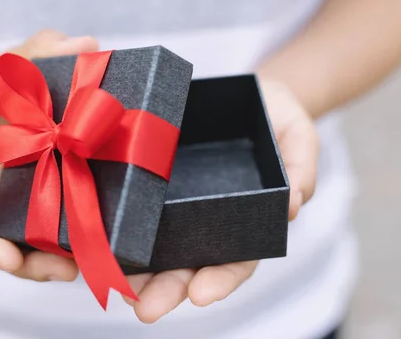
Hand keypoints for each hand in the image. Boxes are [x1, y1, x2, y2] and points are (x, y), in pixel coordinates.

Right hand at [0, 31, 97, 280]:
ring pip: (6, 241)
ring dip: (35, 262)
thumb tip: (87, 45)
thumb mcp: (17, 58)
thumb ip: (44, 49)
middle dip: (11, 258)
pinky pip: (30, 230)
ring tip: (71, 269)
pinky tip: (80, 252)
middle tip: (56, 270)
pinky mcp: (22, 200)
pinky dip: (49, 246)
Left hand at [124, 77, 318, 322]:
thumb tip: (293, 204)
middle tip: (145, 309)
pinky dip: (118, 229)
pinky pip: (135, 208)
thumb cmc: (277, 115)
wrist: (250, 91)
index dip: (221, 279)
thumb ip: (301, 168)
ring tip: (117, 286)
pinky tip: (98, 242)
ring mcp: (180, 201)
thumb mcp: (299, 134)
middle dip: (168, 289)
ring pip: (157, 245)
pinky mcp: (154, 178)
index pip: (236, 259)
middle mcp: (208, 218)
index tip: (201, 294)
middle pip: (189, 263)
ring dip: (137, 271)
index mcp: (245, 218)